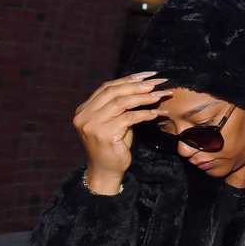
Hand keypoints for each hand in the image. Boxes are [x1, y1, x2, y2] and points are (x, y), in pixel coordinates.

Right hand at [73, 72, 170, 193]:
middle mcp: (84, 116)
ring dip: (144, 97)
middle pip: (114, 92)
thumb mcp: (114, 120)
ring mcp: (92, 125)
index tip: (148, 75)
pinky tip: (157, 113)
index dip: (129, 79)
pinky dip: (146, 114)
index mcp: (84, 110)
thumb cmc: (114, 144)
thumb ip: (120, 104)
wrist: (106, 170)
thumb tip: (143, 83)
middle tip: (157, 82)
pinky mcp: (105, 135)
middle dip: (138, 85)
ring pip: (122, 102)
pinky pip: (130, 118)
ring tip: (160, 95)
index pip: (107, 87)